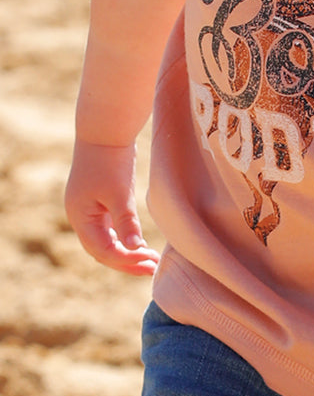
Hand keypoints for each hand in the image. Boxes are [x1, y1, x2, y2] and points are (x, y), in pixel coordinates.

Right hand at [64, 139, 159, 276]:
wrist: (105, 128)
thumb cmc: (111, 160)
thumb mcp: (120, 193)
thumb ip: (126, 222)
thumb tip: (135, 249)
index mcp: (79, 217)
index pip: (101, 250)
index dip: (125, 260)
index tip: (147, 264)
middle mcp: (80, 216)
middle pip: (101, 249)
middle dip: (126, 261)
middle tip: (151, 268)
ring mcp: (87, 208)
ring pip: (105, 239)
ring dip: (126, 250)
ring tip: (150, 259)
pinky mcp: (98, 199)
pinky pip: (108, 227)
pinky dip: (123, 237)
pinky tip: (138, 242)